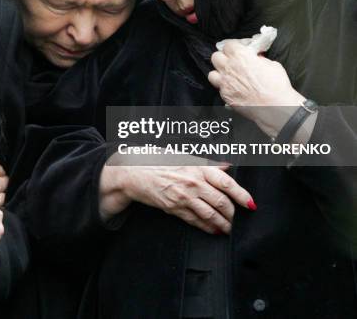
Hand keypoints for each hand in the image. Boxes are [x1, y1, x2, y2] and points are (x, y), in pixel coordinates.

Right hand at [101, 164, 253, 233]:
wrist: (136, 174)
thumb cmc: (160, 163)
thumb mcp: (185, 158)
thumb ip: (208, 164)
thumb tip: (227, 166)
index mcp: (198, 168)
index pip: (226, 183)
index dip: (242, 195)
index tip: (251, 204)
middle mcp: (193, 182)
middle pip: (221, 202)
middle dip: (233, 214)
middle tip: (239, 219)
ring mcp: (184, 197)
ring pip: (211, 214)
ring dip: (223, 224)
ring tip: (229, 228)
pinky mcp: (175, 208)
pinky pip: (196, 221)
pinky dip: (208, 227)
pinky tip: (214, 230)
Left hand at [208, 41, 304, 135]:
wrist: (275, 108)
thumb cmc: (276, 86)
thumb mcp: (272, 65)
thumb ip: (259, 59)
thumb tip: (256, 58)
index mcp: (240, 56)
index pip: (228, 44)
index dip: (235, 45)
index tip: (241, 48)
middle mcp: (229, 68)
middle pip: (216, 56)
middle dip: (224, 57)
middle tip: (233, 60)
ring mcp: (225, 83)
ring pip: (212, 73)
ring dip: (219, 72)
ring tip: (228, 74)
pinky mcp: (225, 95)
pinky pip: (219, 88)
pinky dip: (224, 87)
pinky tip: (233, 87)